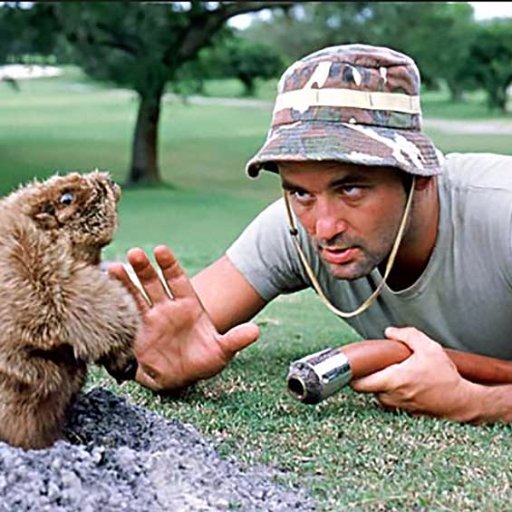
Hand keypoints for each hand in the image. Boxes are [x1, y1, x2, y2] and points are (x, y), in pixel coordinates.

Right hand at [108, 245, 258, 391]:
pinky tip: (103, 291)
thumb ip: (235, 339)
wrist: (181, 377)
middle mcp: (167, 306)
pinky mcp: (136, 331)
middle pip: (154, 282)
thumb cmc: (203, 360)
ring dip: (126, 281)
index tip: (160, 250)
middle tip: (135, 253)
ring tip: (114, 268)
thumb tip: (255, 331)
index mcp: (188, 304)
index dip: (169, 265)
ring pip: (136, 294)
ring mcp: (150, 317)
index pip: (178, 279)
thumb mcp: (221, 351)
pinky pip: (124, 313)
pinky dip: (115, 302)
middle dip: (145, 268)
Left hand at [350, 326, 478, 420]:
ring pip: (377, 395)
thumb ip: (407, 335)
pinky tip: (402, 383)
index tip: (354, 365)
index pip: (359, 384)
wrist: (462, 401)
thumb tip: (390, 332)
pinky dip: (391, 393)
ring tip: (392, 373)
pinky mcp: (405, 413)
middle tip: (374, 365)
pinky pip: (390, 401)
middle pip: (366, 388)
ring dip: (379, 385)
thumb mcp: (429, 348)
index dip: (351, 374)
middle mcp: (392, 397)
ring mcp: (398, 407)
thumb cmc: (446, 377)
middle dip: (367, 376)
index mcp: (393, 380)